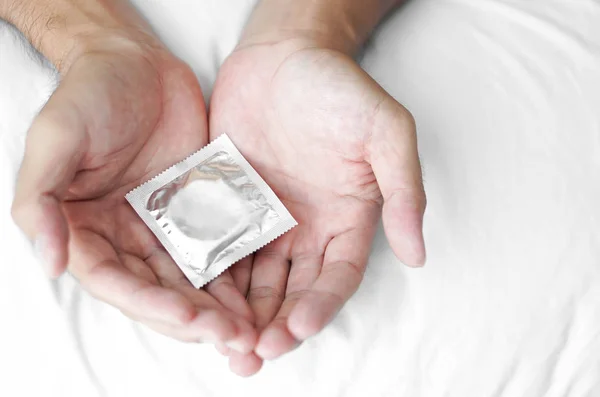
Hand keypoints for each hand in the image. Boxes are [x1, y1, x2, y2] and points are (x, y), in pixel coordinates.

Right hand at [11, 38, 255, 351]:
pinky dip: (233, 277)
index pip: (115, 282)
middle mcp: (123, 238)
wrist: (137, 63)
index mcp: (85, 230)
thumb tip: (50, 263)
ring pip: (190, 281)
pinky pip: (215, 250)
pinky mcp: (196, 214)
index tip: (189, 317)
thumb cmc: (90, 93)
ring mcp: (162, 228)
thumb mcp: (56, 137)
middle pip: (158, 291)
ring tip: (250, 331)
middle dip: (194, 319)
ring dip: (218, 310)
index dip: (149, 304)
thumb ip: (42, 199)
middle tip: (233, 337)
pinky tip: (257, 297)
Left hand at [209, 39, 425, 374]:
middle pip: (292, 291)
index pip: (335, 278)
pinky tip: (194, 299)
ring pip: (253, 281)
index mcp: (346, 220)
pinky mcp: (229, 206)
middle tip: (253, 355)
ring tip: (222, 344)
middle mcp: (306, 229)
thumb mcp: (387, 132)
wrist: (283, 55)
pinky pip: (217, 248)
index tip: (298, 328)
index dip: (319, 307)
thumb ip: (404, 190)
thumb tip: (418, 254)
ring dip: (240, 315)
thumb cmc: (339, 88)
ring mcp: (265, 221)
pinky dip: (209, 278)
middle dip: (274, 326)